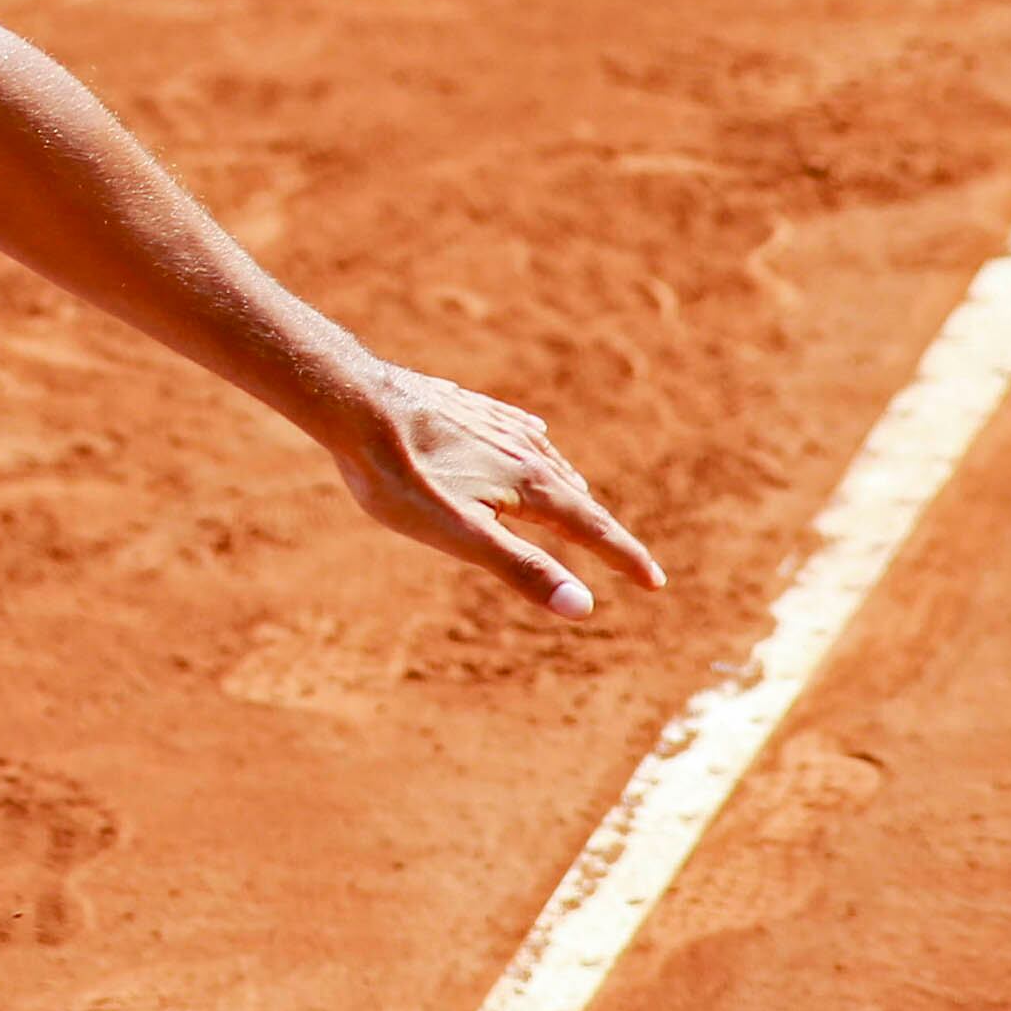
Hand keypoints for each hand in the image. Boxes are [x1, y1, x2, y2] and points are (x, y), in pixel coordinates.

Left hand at [316, 361, 664, 618]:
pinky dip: (537, 446)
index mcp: (530, 483)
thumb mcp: (459, 536)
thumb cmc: (400, 476)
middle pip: (576, 495)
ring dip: (571, 488)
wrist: (354, 403)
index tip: (655, 582)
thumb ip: (522, 569)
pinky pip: (516, 428)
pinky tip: (532, 436)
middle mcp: (524, 447)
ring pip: (548, 460)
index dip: (625, 558)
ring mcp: (496, 423)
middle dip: (602, 528)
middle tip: (625, 556)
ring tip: (582, 507)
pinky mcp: (468, 407)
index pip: (593, 528)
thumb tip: (584, 607)